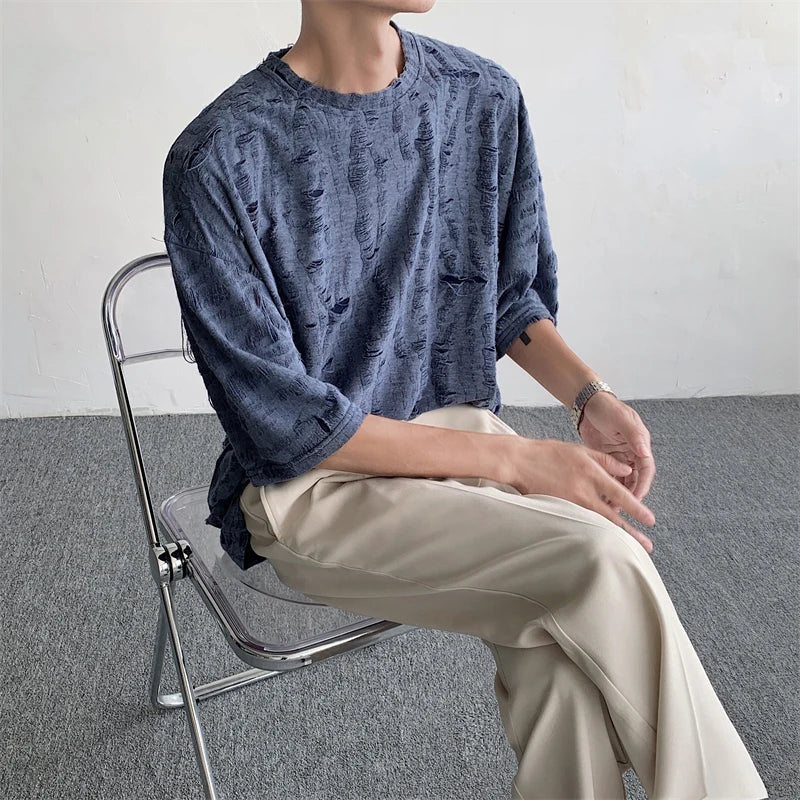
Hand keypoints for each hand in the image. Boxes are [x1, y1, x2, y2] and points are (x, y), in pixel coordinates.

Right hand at [502, 436, 656, 552]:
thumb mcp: (581, 450)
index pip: (621, 496)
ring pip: (597, 523)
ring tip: (626, 547)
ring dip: (613, 535)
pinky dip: (593, 530)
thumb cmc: (549, 453)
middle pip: (612, 517)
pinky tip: (600, 538)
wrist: (520, 461)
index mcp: (592, 474)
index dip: (637, 509)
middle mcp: (584, 492)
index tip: (650, 520)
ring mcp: (570, 503)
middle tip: (647, 546)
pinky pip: (580, 522)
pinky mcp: (559, 509)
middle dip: (631, 533)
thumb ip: (606, 460)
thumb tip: (627, 470)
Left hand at [577, 392, 656, 544]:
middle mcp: (632, 453)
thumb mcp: (620, 419)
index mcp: (640, 444)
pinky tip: (598, 499)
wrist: (588, 404)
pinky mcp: (605, 460)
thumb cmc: (607, 407)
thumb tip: (643, 451)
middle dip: (630, 496)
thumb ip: (632, 434)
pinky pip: (608, 478)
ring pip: (622, 481)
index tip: (636, 499)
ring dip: (617, 495)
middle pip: (635, 479)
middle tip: (622, 509)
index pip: (646, 469)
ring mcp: (618, 457)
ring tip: (609, 509)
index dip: (642, 485)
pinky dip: (605, 488)